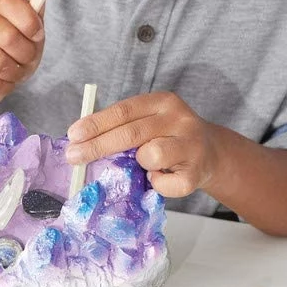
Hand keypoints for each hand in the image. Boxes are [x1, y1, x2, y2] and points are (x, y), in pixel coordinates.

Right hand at [0, 0, 44, 112]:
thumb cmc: (10, 53)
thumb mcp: (28, 36)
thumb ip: (35, 17)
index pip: (11, 2)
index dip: (30, 21)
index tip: (38, 35)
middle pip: (9, 37)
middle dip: (26, 54)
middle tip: (27, 59)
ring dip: (14, 73)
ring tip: (14, 72)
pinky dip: (4, 86)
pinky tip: (0, 80)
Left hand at [65, 92, 224, 198]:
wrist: (212, 154)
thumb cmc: (169, 138)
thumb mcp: (150, 122)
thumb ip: (124, 127)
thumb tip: (82, 142)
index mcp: (163, 102)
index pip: (124, 111)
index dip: (96, 123)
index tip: (73, 134)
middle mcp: (178, 119)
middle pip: (131, 133)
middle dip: (98, 146)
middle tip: (74, 157)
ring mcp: (190, 145)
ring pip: (151, 156)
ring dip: (139, 164)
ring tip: (145, 164)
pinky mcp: (197, 172)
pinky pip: (164, 184)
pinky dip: (157, 184)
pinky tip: (161, 177)